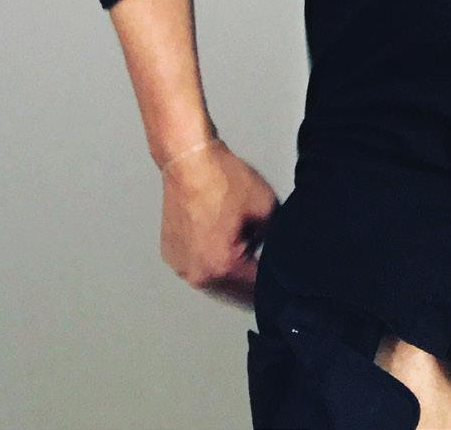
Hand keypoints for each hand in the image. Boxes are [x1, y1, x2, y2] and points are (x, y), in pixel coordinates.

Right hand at [159, 140, 279, 308]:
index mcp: (221, 267)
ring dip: (229, 270)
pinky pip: (198, 265)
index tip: (280, 282)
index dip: (272, 283)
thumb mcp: (267, 209)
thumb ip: (275, 239)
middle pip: (233, 289)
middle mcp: (197, 274)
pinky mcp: (171, 254)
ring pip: (215, 279)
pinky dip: (211, 259)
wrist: (190, 161)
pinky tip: (221, 238)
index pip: (255, 289)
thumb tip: (276, 252)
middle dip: (249, 277)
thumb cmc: (222, 180)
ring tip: (242, 243)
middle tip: (262, 260)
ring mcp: (180, 266)